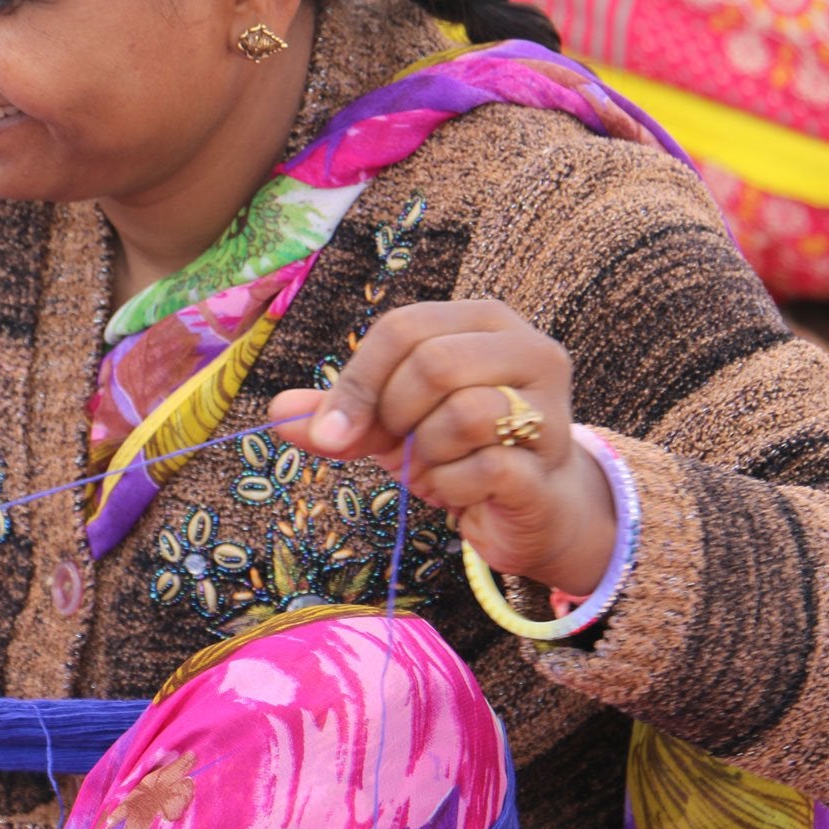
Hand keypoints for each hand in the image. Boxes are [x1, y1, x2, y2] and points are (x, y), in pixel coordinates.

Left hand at [268, 301, 615, 595]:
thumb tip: (276, 413)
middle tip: (396, 448)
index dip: (358, 382)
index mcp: (483, 320)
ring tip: (432, 468)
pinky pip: (485, 466)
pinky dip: (452, 486)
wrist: (525, 507)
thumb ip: (335, 413)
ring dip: (426, 454)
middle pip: (433, 363)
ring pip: (463, 413)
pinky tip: (459, 491)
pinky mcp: (551, 459)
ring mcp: (549, 404)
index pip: (402, 328)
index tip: (334, 432)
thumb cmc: (455, 448)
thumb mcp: (387, 424)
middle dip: (394, 417)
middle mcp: (527, 349)